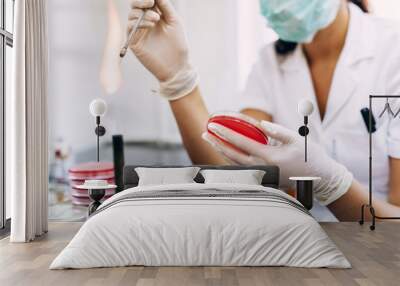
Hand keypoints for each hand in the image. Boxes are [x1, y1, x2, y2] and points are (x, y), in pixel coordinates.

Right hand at [128, 0, 197, 99]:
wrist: (177, 66)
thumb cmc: (178, 45)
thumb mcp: (174, 21)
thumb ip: (165, 6)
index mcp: (155, 17)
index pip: (146, 2)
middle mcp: (145, 23)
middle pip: (135, 6)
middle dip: (140, 1)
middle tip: (150, 1)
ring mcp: (139, 33)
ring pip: (132, 15)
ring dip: (143, 13)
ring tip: (156, 19)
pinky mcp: (134, 42)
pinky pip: (130, 27)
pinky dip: (140, 22)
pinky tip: (151, 24)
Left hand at [202, 120, 352, 205]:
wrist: (317, 178)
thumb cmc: (309, 157)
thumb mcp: (295, 139)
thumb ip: (277, 131)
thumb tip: (260, 125)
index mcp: (269, 157)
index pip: (241, 143)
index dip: (226, 134)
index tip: (214, 126)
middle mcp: (261, 168)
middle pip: (232, 155)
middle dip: (217, 143)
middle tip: (204, 133)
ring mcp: (261, 174)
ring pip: (235, 162)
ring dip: (221, 150)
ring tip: (210, 139)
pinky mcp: (262, 176)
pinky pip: (242, 166)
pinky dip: (231, 157)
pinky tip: (224, 149)